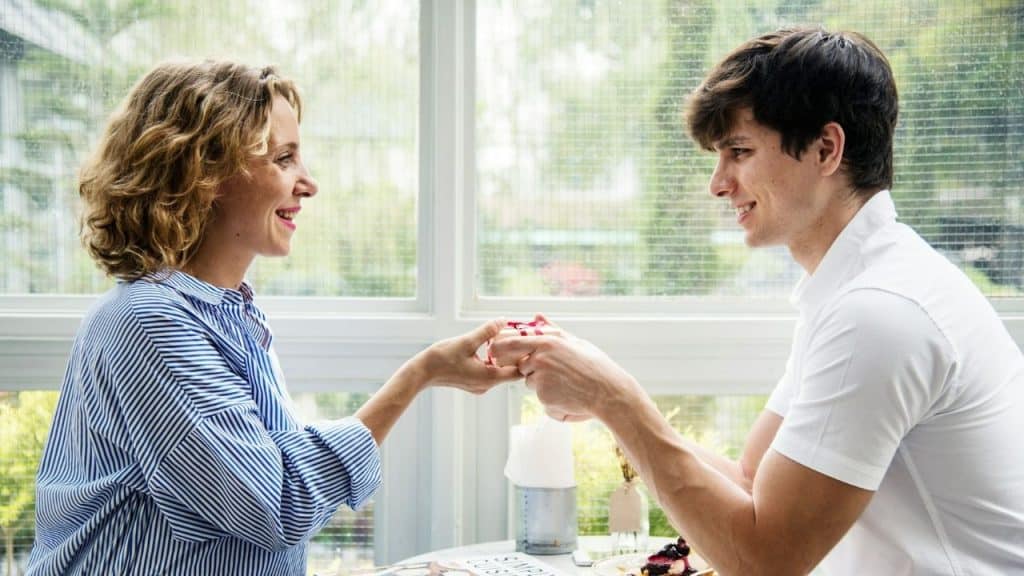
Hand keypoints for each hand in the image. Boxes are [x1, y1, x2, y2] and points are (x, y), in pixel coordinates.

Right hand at [417, 319, 521, 393]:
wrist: (421, 373)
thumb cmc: (441, 359)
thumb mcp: (466, 341)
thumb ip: (486, 331)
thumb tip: (502, 321)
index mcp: (489, 377)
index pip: (518, 372)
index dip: (525, 358)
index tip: (526, 344)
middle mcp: (486, 385)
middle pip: (510, 372)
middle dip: (515, 356)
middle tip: (518, 338)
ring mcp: (479, 386)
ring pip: (499, 372)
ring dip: (503, 358)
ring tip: (506, 341)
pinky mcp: (472, 383)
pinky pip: (489, 373)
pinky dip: (493, 362)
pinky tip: (489, 349)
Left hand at [489, 323, 639, 421]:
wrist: (608, 393)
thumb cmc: (595, 365)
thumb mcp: (575, 342)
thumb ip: (552, 329)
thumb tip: (537, 315)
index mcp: (546, 343)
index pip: (511, 343)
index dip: (500, 348)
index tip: (495, 351)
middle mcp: (540, 360)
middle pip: (522, 366)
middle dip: (532, 370)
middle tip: (557, 372)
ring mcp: (541, 381)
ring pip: (532, 383)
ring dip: (543, 384)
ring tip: (567, 383)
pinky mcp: (544, 399)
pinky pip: (541, 398)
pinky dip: (551, 398)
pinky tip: (569, 395)